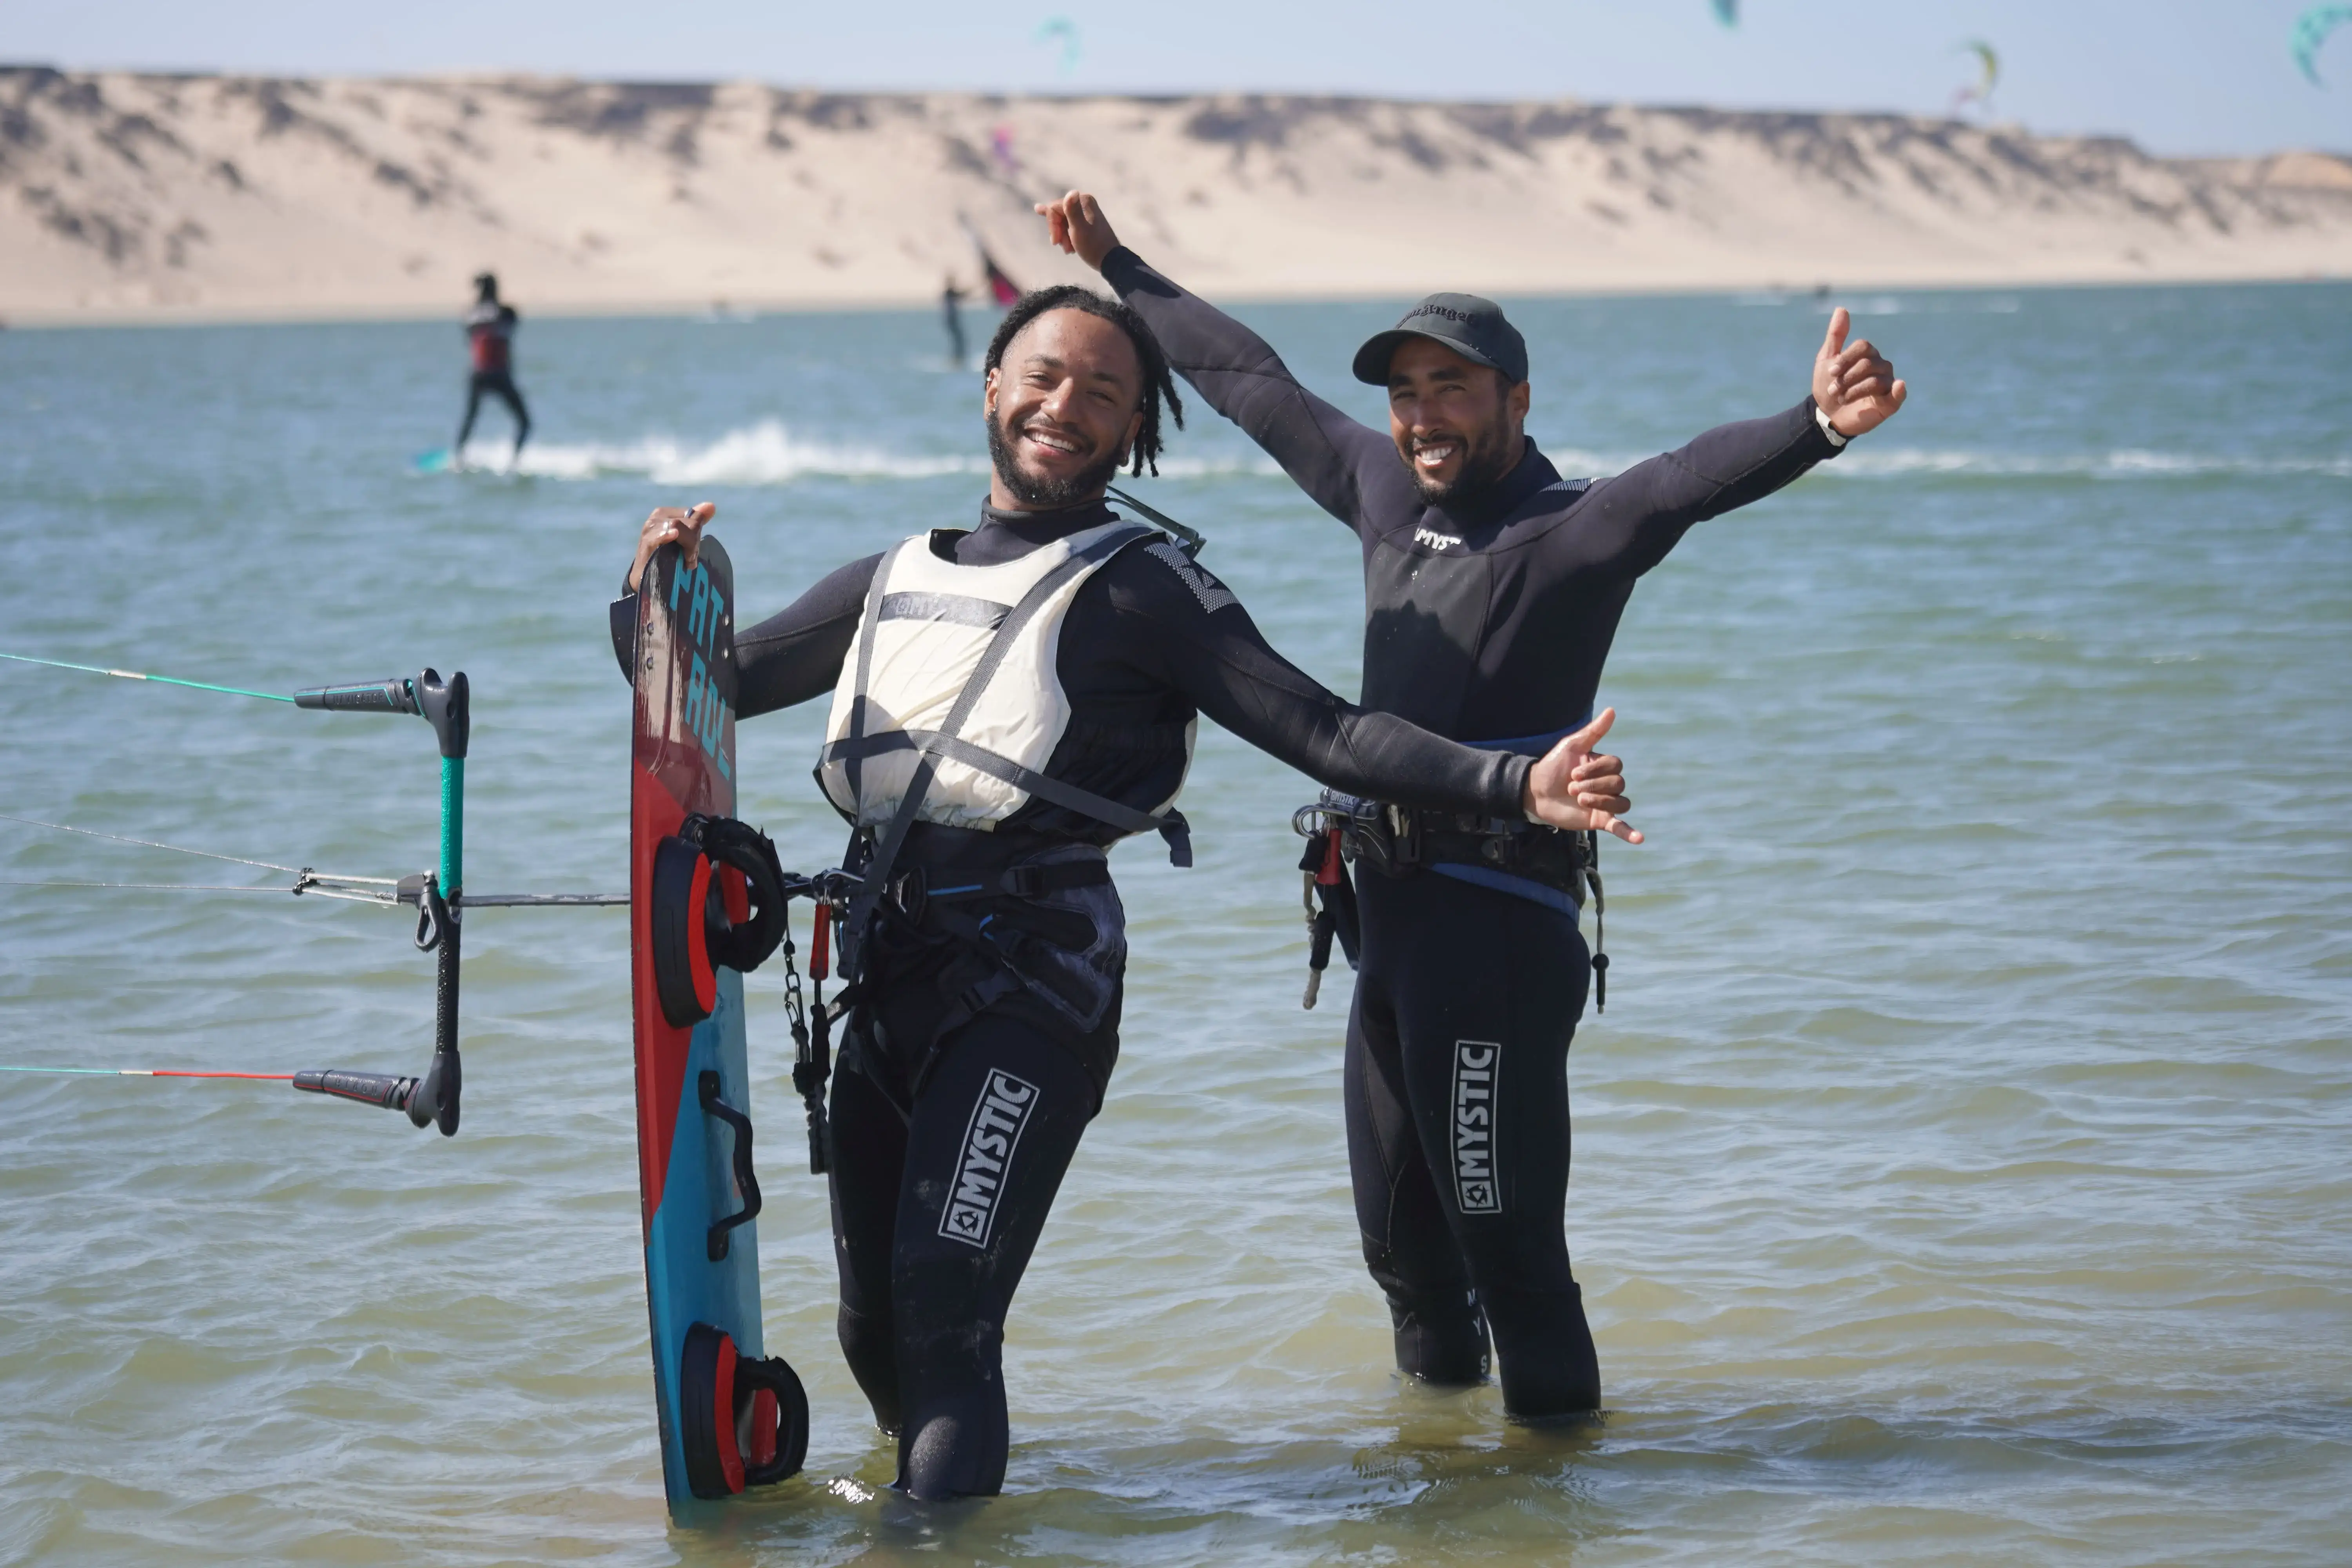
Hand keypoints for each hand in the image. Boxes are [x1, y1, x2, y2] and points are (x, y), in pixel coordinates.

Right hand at [627, 502, 713, 593]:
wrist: (645, 576)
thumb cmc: (665, 555)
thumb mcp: (683, 536)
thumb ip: (695, 520)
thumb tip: (711, 506)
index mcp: (665, 513)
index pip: (692, 515)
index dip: (698, 531)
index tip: (695, 551)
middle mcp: (656, 517)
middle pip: (689, 521)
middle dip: (695, 540)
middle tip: (692, 559)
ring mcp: (650, 529)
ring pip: (679, 527)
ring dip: (689, 546)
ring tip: (688, 561)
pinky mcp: (646, 543)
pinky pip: (660, 535)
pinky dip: (668, 535)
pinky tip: (674, 536)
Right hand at [1034, 190, 1121, 270]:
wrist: (1110, 260)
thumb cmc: (1093, 245)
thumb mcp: (1080, 229)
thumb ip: (1073, 211)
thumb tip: (1072, 191)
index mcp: (1083, 201)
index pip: (1054, 208)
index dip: (1052, 225)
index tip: (1055, 241)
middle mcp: (1083, 202)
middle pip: (1057, 214)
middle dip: (1057, 231)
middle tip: (1062, 246)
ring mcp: (1084, 212)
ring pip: (1061, 221)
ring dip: (1062, 236)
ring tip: (1069, 249)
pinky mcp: (1085, 221)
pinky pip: (1068, 225)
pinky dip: (1066, 236)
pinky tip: (1068, 244)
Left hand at [1522, 709, 1643, 841]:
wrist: (1534, 792)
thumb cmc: (1552, 767)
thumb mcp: (1571, 746)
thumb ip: (1593, 731)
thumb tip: (1612, 711)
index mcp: (1603, 765)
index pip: (1615, 765)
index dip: (1596, 769)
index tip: (1573, 772)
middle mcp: (1607, 783)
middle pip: (1618, 783)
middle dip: (1593, 785)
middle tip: (1571, 788)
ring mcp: (1605, 803)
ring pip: (1621, 802)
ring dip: (1601, 801)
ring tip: (1580, 801)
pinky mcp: (1599, 820)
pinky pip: (1620, 827)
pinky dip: (1630, 833)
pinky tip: (1638, 839)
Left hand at [1812, 307, 1906, 436]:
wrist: (1826, 415)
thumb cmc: (1828, 386)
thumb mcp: (1826, 359)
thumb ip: (1836, 335)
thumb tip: (1841, 308)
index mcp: (1867, 355)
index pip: (1863, 347)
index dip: (1845, 359)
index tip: (1831, 372)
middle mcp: (1881, 366)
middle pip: (1868, 364)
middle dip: (1846, 378)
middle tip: (1834, 390)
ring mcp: (1887, 384)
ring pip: (1875, 379)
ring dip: (1854, 390)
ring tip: (1842, 398)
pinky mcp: (1889, 402)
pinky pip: (1898, 394)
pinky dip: (1899, 390)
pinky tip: (1899, 386)